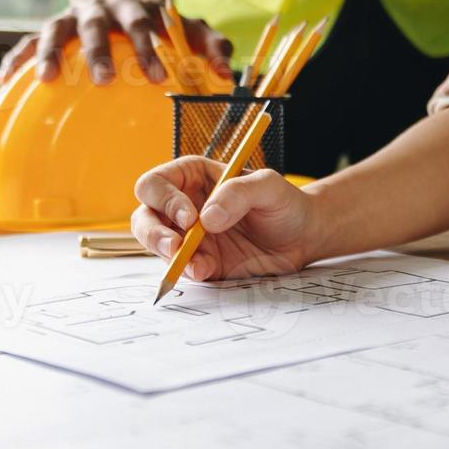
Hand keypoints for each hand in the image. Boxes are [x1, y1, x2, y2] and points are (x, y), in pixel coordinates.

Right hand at [0, 0, 231, 85]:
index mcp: (137, 9)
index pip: (145, 24)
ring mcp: (73, 17)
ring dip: (50, 52)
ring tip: (46, 79)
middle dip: (101, 51)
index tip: (160, 77)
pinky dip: (17, 57)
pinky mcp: (51, 28)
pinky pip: (27, 41)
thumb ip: (209, 44)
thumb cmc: (153, 21)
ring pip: (57, 30)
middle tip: (105, 79)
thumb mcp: (184, 25)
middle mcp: (102, 10)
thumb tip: (226, 71)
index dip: (151, 47)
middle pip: (100, 27)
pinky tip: (5, 78)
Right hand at [131, 157, 319, 281]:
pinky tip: (206, 270)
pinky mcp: (201, 261)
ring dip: (168, 256)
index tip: (190, 218)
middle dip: (153, 232)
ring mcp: (189, 236)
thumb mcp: (269, 186)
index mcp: (193, 177)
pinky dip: (188, 271)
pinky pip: (182, 268)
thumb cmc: (284, 202)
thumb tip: (207, 218)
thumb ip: (239, 193)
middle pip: (145, 216)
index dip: (164, 199)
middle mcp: (183, 205)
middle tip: (175, 246)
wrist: (303, 237)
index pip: (156, 183)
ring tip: (197, 264)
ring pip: (156, 245)